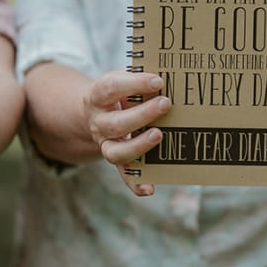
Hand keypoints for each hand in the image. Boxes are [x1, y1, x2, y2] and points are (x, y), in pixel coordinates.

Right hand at [84, 71, 170, 196]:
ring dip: (139, 146)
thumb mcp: (122, 81)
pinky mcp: (116, 158)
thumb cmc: (117, 92)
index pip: (111, 88)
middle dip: (142, 114)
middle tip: (165, 104)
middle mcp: (98, 122)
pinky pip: (124, 175)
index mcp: (98, 97)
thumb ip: (140, 80)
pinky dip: (135, 184)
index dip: (134, 84)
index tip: (157, 81)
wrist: (94, 111)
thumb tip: (172, 78)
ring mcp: (105, 143)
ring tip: (159, 135)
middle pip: (115, 123)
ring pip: (115, 152)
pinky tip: (149, 189)